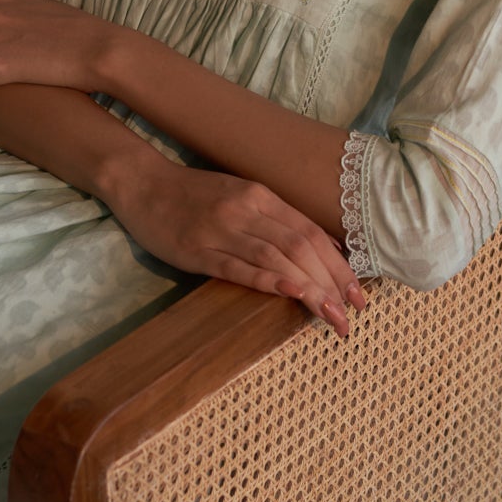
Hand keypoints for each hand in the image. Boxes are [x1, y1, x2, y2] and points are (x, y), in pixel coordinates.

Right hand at [106, 154, 367, 339]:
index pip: (312, 233)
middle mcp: (248, 209)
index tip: (358, 296)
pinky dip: (269, 279)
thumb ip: (277, 220)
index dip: (340, 266)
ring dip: (310, 288)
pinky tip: (291, 292)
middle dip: (332, 284)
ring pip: (277, 258)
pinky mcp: (198, 249)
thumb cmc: (194, 195)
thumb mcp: (242, 198)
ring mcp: (223, 229)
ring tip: (331, 316)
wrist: (143, 183)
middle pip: (302, 247)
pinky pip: (239, 266)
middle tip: (350, 318)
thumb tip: (321, 248)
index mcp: (262, 197)